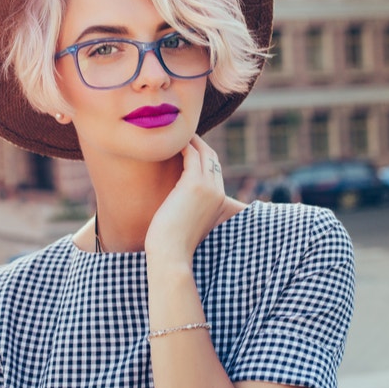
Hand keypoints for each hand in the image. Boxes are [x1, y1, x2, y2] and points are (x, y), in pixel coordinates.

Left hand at [144, 136, 226, 261]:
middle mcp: (217, 192)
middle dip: (198, 144)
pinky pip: (190, 155)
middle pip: (211, 157)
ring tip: (174, 134)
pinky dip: (182, 146)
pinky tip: (169, 144)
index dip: (202, 156)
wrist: (171, 253)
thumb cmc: (173, 242)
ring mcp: (208, 187)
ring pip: (203, 152)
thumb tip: (177, 201)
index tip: (188, 147)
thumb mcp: (187, 222)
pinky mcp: (193, 184)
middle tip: (181, 135)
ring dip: (190, 140)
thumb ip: (190, 207)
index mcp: (219, 201)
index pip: (214, 169)